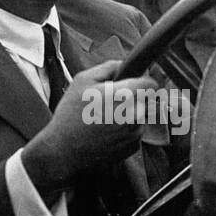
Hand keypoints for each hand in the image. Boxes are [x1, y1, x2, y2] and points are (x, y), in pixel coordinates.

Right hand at [22, 60, 158, 197]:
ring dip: (128, 114)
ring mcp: (136, 133)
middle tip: (110, 102)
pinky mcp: (133, 147)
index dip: (142, 80)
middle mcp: (136, 114)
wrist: (64, 150)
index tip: (131, 82)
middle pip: (145, 100)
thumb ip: (109, 67)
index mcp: (127, 95)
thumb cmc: (70, 114)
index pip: (151, 83)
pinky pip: (134, 132)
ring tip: (104, 119)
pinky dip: (124, 130)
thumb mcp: (83, 80)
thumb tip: (125, 65)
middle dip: (132, 97)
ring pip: (140, 116)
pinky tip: (106, 132)